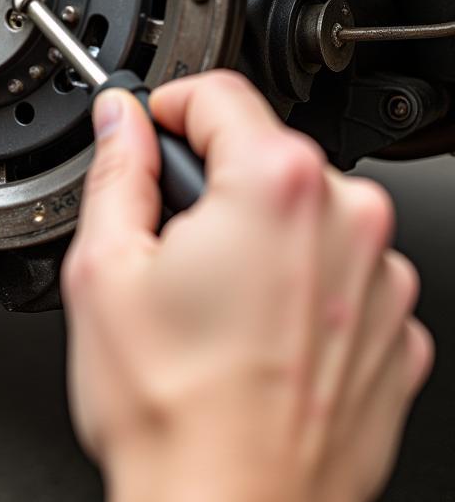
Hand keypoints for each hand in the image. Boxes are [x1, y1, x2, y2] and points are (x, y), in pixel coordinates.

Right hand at [63, 70, 432, 501]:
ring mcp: (382, 280)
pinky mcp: (397, 330)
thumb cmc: (173, 409)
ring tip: (210, 305)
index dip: (170, 106)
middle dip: (211, 180)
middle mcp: (348, 221)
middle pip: (264, 153)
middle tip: (167, 244)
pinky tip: (253, 335)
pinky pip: (339, 271)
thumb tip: (121, 123)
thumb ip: (117, 171)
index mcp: (275, 187)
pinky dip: (298, 285)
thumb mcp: (105, 268)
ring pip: (303, 213)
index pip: (220, 92)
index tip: (150, 133)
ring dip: (257, 234)